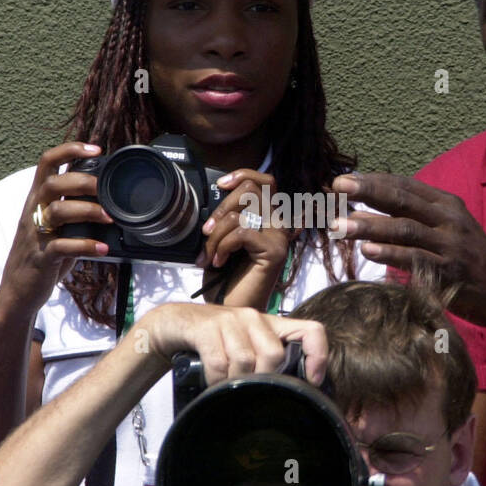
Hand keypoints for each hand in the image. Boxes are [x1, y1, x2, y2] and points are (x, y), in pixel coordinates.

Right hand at [0, 142, 115, 316]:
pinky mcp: (41, 257)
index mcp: (37, 200)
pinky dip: (85, 245)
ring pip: (58, 211)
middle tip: (107, 191)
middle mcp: (33, 212)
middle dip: (83, 182)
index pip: (47, 163)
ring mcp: (35, 235)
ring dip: (88, 211)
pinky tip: (103, 248)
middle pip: (53, 182)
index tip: (96, 149)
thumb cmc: (43, 255)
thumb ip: (74, 210)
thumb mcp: (57, 226)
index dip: (70, 150)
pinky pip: (62, 246)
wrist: (19, 292)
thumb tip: (108, 199)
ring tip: (111, 218)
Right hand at [138, 302, 327, 386]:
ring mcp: (230, 319)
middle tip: (248, 390)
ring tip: (226, 388)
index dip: (318, 356)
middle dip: (263, 379)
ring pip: (245, 360)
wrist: (173, 324)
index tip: (312, 381)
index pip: (311, 331)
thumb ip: (267, 363)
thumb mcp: (245, 348)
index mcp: (271, 324)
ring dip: (235, 382)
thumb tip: (291, 396)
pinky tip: (211, 384)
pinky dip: (215, 380)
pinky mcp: (206, 327)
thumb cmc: (215, 342)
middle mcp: (254, 317)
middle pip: (274, 354)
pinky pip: (219, 362)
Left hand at [200, 169, 291, 306]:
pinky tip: (218, 261)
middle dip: (221, 208)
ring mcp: (279, 238)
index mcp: (267, 219)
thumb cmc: (225, 278)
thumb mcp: (223, 237)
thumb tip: (219, 191)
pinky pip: (242, 232)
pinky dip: (223, 245)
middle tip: (206, 231)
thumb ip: (229, 215)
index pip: (265, 181)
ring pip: (243, 211)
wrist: (229, 310)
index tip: (220, 184)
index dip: (243, 175)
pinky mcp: (274, 251)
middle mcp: (278, 225)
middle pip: (252, 190)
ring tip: (209, 254)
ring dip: (216, 233)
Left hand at [330, 173, 485, 327]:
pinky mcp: (450, 272)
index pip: (403, 185)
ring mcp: (450, 244)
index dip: (372, 181)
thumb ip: (410, 219)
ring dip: (369, 225)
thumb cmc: (469, 261)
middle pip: (401, 200)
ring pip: (405, 228)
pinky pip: (416, 259)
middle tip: (336, 188)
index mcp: (446, 204)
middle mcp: (449, 219)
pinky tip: (368, 251)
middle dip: (367, 192)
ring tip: (338, 226)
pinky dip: (391, 254)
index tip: (342, 181)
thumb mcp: (445, 230)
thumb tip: (362, 213)